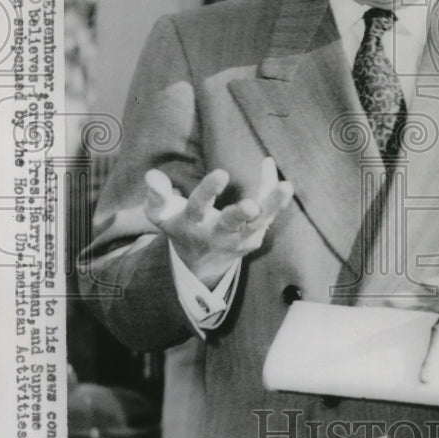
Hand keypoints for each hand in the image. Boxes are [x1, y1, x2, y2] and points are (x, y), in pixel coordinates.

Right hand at [144, 157, 292, 286]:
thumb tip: (152, 175)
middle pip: (231, 224)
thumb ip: (156, 194)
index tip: (222, 173)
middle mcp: (217, 234)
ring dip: (273, 205)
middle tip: (252, 205)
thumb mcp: (161, 214)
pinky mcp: (255, 238)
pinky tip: (281, 180)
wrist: (199, 264)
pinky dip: (275, 198)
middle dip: (241, 214)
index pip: (198, 207)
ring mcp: (239, 239)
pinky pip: (268, 216)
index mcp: (193, 224)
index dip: (208, 191)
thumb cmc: (180, 226)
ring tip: (286, 186)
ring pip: (259, 223)